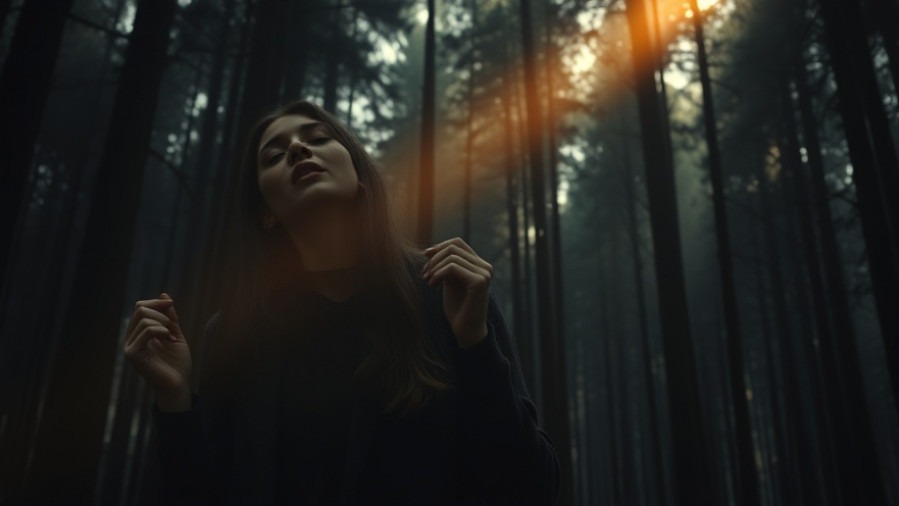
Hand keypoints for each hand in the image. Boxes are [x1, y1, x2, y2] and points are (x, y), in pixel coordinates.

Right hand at [123, 293, 192, 411]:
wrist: (179, 385)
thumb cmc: (177, 363)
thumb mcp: (175, 333)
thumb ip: (170, 316)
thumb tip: (164, 295)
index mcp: (139, 333)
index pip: (140, 307)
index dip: (156, 302)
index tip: (171, 304)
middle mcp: (131, 339)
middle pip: (140, 309)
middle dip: (160, 312)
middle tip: (172, 327)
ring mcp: (130, 346)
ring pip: (143, 318)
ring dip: (164, 323)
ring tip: (171, 336)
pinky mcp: (133, 354)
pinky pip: (146, 330)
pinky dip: (161, 329)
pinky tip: (168, 339)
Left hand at [421, 237, 491, 348]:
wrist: (466, 331)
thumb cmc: (457, 308)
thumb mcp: (449, 282)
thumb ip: (445, 266)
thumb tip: (429, 251)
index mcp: (479, 264)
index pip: (458, 243)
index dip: (439, 246)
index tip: (425, 256)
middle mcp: (485, 266)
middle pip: (453, 248)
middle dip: (434, 259)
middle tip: (424, 274)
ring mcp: (484, 273)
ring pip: (452, 257)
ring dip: (434, 268)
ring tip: (427, 281)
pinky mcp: (479, 282)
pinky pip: (453, 267)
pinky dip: (438, 274)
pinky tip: (432, 285)